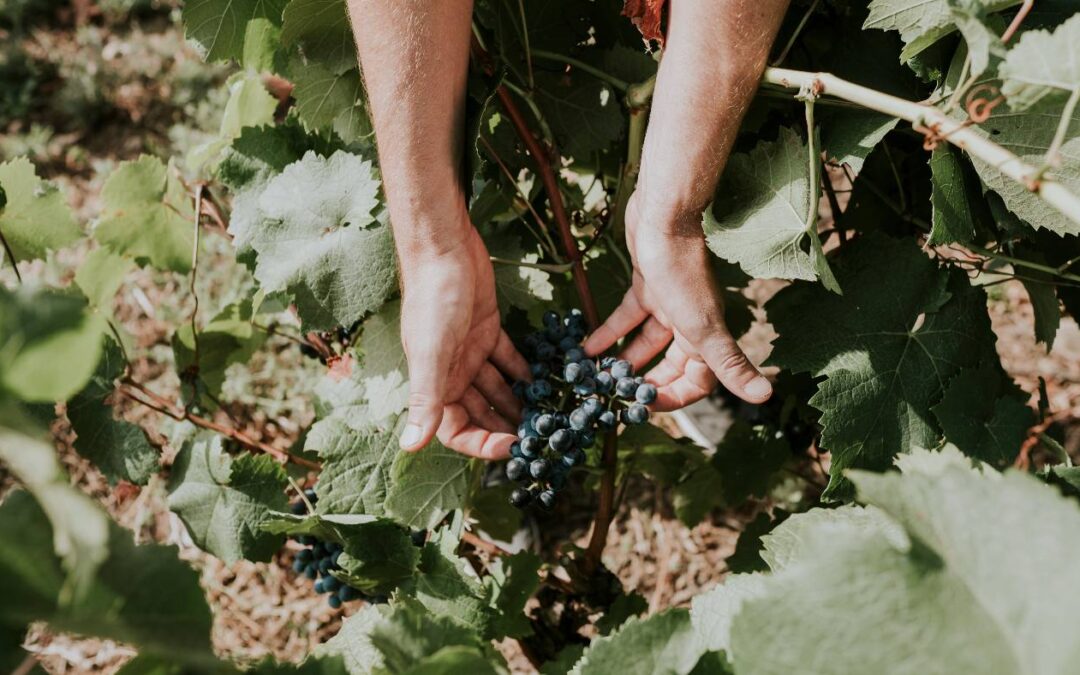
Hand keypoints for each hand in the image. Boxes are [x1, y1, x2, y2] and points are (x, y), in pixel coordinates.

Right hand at [396, 218, 528, 457]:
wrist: (444, 249)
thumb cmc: (433, 299)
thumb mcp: (430, 353)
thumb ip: (424, 400)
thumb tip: (410, 447)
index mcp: (433, 385)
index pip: (456, 431)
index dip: (482, 444)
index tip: (515, 448)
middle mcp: (451, 374)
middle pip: (481, 413)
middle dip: (508, 428)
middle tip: (542, 439)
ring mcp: (470, 353)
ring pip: (499, 389)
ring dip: (521, 403)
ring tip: (552, 415)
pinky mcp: (488, 332)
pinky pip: (510, 361)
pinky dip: (528, 371)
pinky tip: (552, 381)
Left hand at [583, 194, 770, 409]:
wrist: (666, 217)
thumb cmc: (684, 272)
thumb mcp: (704, 327)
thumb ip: (730, 364)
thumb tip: (766, 397)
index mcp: (706, 337)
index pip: (696, 382)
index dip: (673, 399)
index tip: (641, 409)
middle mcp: (689, 324)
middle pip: (668, 366)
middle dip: (644, 383)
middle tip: (615, 397)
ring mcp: (668, 305)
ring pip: (645, 344)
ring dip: (623, 361)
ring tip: (597, 377)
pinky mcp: (647, 286)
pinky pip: (627, 319)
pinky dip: (607, 334)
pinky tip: (586, 349)